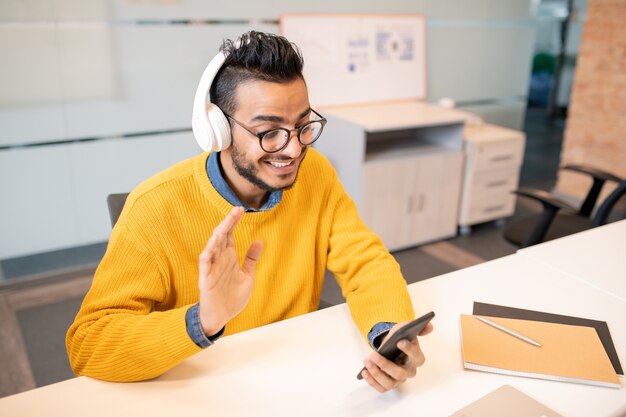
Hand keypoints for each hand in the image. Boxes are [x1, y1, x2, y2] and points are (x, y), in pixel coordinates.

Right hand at [198, 206, 262, 335]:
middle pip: (221, 236)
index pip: (230, 235)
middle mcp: (219, 259)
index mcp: (229, 258)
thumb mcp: (247, 276)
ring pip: (212, 247)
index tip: (241, 209)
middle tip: (236, 210)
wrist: (221, 317)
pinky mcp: (205, 279)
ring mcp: (211, 268)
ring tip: (224, 225)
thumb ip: (251, 259)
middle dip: (228, 223)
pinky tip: (212, 243)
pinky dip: (208, 252)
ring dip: (217, 236)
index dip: (234, 222)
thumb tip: (259, 241)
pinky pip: (205, 263)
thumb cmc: (232, 297)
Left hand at [360, 321, 432, 392]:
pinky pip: (381, 387)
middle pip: (400, 373)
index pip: (416, 356)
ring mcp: (399, 380)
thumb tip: (429, 326)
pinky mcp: (389, 384)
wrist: (390, 346)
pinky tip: (364, 372)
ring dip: (377, 373)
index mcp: (417, 358)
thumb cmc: (399, 339)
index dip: (408, 349)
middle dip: (386, 365)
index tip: (399, 341)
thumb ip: (418, 327)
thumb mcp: (406, 329)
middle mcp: (409, 371)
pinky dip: (372, 381)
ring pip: (389, 383)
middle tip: (374, 354)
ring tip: (367, 361)